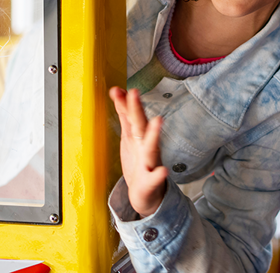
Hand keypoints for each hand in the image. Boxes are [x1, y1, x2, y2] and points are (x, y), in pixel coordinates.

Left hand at [109, 87, 167, 216]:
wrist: (147, 191)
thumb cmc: (138, 160)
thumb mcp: (130, 134)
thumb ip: (124, 113)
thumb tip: (117, 90)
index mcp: (139, 134)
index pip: (132, 114)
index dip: (125, 101)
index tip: (117, 89)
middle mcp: (146, 144)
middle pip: (140, 125)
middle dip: (136, 109)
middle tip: (134, 92)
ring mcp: (150, 161)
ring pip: (151, 147)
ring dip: (154, 134)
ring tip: (157, 120)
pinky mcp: (150, 180)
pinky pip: (155, 177)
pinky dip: (159, 174)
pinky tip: (162, 171)